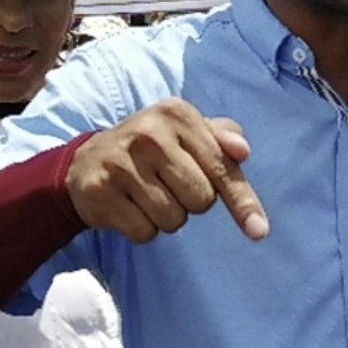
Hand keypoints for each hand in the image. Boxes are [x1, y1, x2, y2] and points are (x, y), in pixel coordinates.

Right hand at [65, 98, 268, 243]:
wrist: (88, 162)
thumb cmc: (154, 150)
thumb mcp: (189, 134)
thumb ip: (222, 139)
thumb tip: (242, 150)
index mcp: (178, 114)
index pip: (222, 168)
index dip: (242, 202)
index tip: (259, 231)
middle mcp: (149, 132)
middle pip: (201, 200)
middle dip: (191, 202)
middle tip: (168, 184)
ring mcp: (121, 161)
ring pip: (174, 220)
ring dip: (166, 217)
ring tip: (146, 193)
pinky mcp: (100, 191)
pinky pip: (144, 232)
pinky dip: (142, 229)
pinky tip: (128, 206)